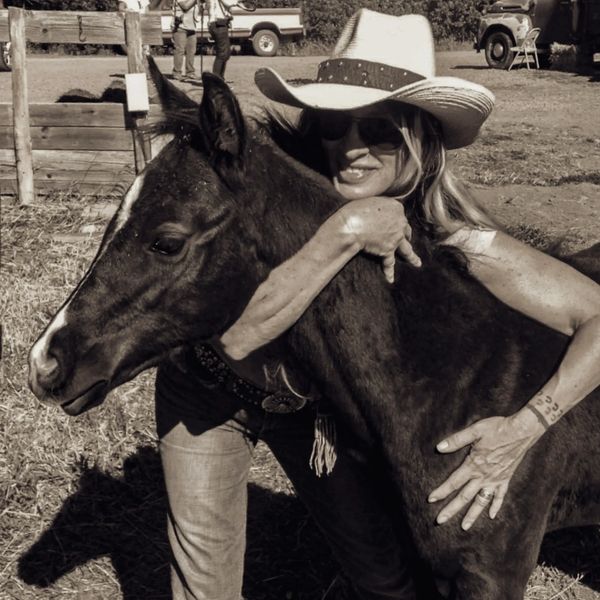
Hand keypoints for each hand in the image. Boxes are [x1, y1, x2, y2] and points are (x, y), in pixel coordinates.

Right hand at [338, 197, 420, 282]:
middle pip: (406, 230)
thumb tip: (381, 210)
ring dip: (412, 257)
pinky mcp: (387, 250)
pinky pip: (390, 262)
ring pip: (407, 249)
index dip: (396, 220)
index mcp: (397, 208)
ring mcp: (396, 238)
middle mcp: (400, 222)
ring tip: (417, 263)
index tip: (393, 223)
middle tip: (407, 239)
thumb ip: (381, 205)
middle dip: (405, 235)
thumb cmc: (357, 210)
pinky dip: (389, 272)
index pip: (400, 215)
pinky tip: (391, 279)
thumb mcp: (372, 200)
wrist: (352, 225)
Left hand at [428, 411, 544, 529]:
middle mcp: (484, 476)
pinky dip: (495, 506)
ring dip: (472, 515)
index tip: (430, 500)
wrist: (522, 431)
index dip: (441, 491)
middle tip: (439, 521)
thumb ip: (457, 440)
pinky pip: (500, 496)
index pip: (454, 482)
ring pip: (481, 502)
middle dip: (451, 510)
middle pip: (464, 497)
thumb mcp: (475, 430)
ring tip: (464, 527)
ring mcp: (496, 479)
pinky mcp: (506, 478)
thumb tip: (439, 447)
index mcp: (474, 465)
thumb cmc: (497, 428)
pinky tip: (491, 515)